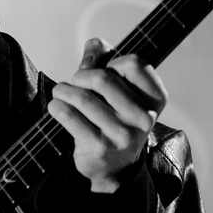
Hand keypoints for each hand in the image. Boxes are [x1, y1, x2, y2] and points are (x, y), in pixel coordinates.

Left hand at [49, 38, 165, 192]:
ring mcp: (122, 134)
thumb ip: (106, 63)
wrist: (113, 169)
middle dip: (80, 76)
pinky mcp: (98, 146)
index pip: (133, 63)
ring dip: (64, 91)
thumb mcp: (120, 92)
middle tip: (74, 83)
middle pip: (102, 78)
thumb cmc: (115, 121)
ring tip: (61, 94)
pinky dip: (57, 106)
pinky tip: (57, 108)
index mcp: (155, 100)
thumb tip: (94, 43)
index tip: (105, 73)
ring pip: (81, 96)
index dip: (112, 63)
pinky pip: (68, 114)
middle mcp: (143, 118)